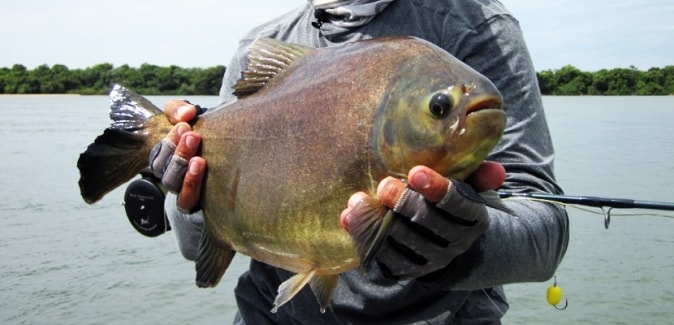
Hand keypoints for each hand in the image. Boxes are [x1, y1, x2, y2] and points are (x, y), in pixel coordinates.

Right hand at [149, 100, 205, 211]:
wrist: (228, 165)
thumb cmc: (201, 138)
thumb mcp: (187, 118)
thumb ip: (179, 110)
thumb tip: (186, 113)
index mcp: (163, 155)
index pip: (159, 150)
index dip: (170, 138)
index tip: (185, 125)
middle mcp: (168, 173)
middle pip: (162, 166)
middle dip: (177, 149)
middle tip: (192, 135)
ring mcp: (179, 189)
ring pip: (171, 181)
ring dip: (183, 166)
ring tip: (198, 157)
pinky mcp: (191, 202)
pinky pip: (186, 198)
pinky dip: (190, 184)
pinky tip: (199, 168)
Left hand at [340, 162, 505, 278]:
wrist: (450, 242)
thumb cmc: (454, 203)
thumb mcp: (470, 186)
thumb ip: (479, 174)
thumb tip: (497, 170)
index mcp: (473, 218)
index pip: (458, 205)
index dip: (437, 189)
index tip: (415, 172)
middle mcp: (455, 243)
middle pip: (428, 223)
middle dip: (404, 203)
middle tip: (385, 184)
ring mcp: (431, 259)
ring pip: (404, 242)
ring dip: (378, 220)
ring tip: (358, 200)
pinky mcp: (409, 270)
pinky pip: (385, 258)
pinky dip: (365, 238)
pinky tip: (350, 218)